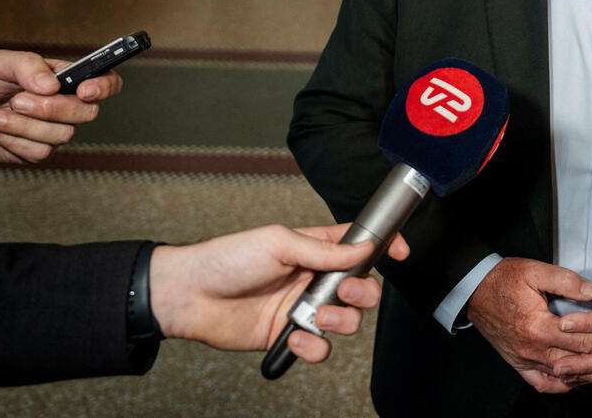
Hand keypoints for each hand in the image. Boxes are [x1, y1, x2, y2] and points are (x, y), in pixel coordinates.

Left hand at [0, 50, 122, 162]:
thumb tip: (52, 85)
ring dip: (23, 125)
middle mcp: (65, 104)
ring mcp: (52, 130)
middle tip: (17, 99)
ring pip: (62, 135)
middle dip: (51, 109)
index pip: (106, 81)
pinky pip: (39, 152)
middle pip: (87, 113)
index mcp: (65, 78)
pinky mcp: (35, 151)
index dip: (104, 87)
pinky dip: (13, 140)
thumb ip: (27, 66)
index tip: (84, 91)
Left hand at [149, 223, 409, 363]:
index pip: (358, 244)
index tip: (401, 251)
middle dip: (361, 293)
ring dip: (340, 322)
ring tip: (316, 318)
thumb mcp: (279, 242)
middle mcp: (314, 279)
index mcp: (314, 248)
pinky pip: (320, 348)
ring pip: (346, 321)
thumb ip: (324, 250)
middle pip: (361, 288)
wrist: (190, 296)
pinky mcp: (290, 337)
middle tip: (342, 292)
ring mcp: (303, 309)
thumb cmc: (228, 258)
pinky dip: (314, 347)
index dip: (384, 245)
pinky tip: (296, 339)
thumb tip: (363, 249)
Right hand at [466, 257, 591, 392]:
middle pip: (580, 362)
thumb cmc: (501, 280)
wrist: (472, 290)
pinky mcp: (520, 364)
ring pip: (567, 376)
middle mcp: (532, 349)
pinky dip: (566, 385)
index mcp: (537, 326)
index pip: (583, 340)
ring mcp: (525, 360)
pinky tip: (582, 384)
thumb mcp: (534, 271)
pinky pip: (546, 383)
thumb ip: (565, 280)